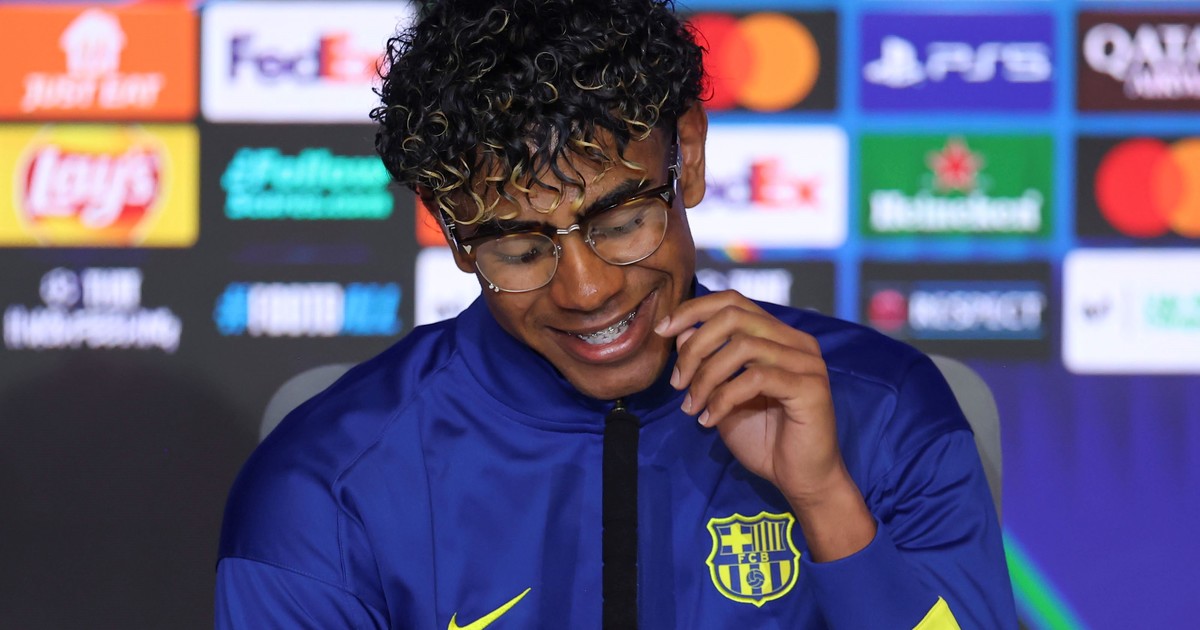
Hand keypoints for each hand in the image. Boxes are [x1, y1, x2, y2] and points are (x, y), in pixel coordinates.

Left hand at [655, 290, 874, 559]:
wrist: (799, 479)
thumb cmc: (764, 438)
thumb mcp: (722, 395)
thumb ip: (706, 361)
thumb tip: (679, 330)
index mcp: (778, 336)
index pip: (733, 302)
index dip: (694, 309)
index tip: (662, 330)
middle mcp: (796, 342)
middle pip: (735, 317)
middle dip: (695, 347)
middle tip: (677, 382)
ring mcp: (807, 362)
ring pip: (743, 347)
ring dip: (706, 377)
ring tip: (692, 406)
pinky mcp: (811, 387)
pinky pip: (756, 378)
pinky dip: (723, 398)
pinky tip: (709, 420)